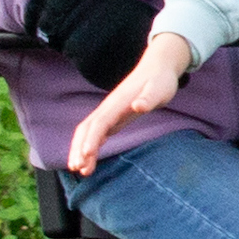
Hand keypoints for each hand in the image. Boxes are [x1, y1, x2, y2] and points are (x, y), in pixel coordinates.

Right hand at [69, 31, 195, 173]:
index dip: (91, 139)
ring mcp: (109, 113)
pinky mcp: (113, 118)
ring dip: (81, 150)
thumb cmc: (160, 80)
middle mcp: (108, 108)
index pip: (99, 123)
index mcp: (117, 103)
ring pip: (88, 132)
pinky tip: (89, 161)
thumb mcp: (160, 89)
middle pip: (86, 129)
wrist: (158, 67)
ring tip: (81, 171)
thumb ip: (149, 98)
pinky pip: (96, 134)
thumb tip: (138, 106)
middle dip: (79, 148)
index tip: (85, 155)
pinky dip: (90, 147)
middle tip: (78, 169)